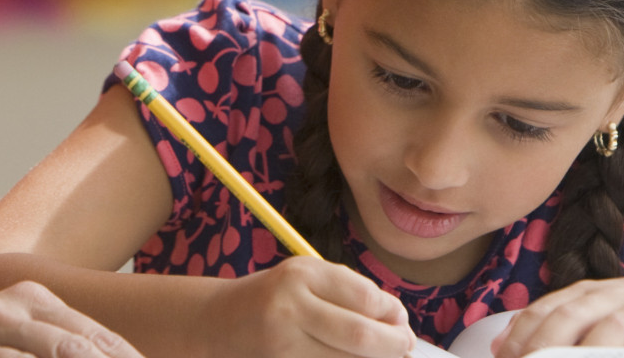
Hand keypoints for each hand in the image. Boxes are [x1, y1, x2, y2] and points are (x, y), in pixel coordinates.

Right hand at [200, 256, 415, 357]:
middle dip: (393, 344)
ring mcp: (282, 344)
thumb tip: (396, 319)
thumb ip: (348, 291)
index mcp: (301, 275)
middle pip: (360, 336)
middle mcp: (290, 307)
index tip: (401, 321)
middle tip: (405, 345)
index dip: (393, 313)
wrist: (218, 321)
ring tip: (382, 354)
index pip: (365, 297)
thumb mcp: (306, 277)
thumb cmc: (273, 297)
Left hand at [493, 267, 623, 357]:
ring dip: (587, 354)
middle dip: (543, 348)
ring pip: (613, 332)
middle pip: (571, 319)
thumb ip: (554, 326)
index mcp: (591, 296)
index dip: (521, 339)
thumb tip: (500, 348)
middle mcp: (617, 300)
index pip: (546, 312)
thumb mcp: (599, 310)